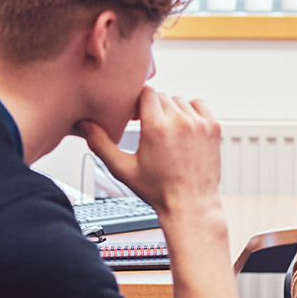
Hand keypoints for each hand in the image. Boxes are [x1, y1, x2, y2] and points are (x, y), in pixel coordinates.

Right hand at [77, 87, 221, 216]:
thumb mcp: (123, 169)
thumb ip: (100, 143)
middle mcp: (179, 120)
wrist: (191, 205)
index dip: (137, 102)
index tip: (135, 116)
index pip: (145, 92)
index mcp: (156, 126)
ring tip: (167, 132)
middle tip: (149, 128)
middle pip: (161, 96)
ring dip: (171, 110)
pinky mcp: (213, 127)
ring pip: (179, 100)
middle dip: (152, 108)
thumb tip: (83, 124)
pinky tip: (183, 128)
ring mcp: (199, 123)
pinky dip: (191, 111)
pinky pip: (198, 105)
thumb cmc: (158, 191)